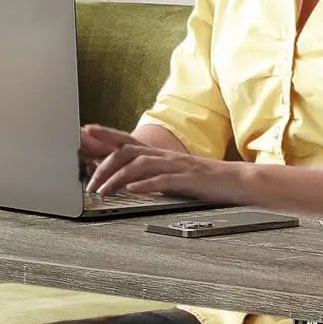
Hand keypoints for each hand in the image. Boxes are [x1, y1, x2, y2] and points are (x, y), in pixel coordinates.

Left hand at [82, 126, 221, 198]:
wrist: (238, 182)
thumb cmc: (204, 180)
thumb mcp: (171, 174)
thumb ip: (150, 174)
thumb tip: (124, 180)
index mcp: (160, 154)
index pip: (127, 140)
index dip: (105, 135)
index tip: (84, 132)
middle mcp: (165, 155)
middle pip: (127, 151)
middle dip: (104, 163)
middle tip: (88, 181)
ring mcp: (176, 165)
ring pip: (140, 166)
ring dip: (118, 177)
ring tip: (103, 191)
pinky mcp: (188, 179)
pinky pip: (163, 180)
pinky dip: (145, 185)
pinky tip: (132, 191)